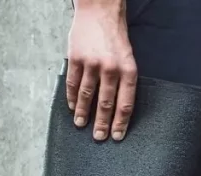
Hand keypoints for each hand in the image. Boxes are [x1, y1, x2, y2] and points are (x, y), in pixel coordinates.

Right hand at [66, 0, 136, 141]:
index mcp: (128, 72)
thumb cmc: (116, 39)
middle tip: (99, 137)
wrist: (100, 13)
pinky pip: (73, 82)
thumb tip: (120, 107)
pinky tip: (72, 106)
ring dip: (84, 113)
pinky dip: (72, 96)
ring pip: (87, 95)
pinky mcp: (76, 58)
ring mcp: (92, 63)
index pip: (125, 104)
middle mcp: (111, 69)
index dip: (121, 123)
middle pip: (106, 103)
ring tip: (82, 125)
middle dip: (102, 123)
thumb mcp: (129, 60)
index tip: (117, 136)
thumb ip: (125, 81)